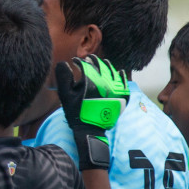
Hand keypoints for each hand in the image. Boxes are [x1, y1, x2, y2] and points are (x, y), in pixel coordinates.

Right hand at [54, 55, 126, 169]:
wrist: (90, 129)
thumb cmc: (76, 112)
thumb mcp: (65, 95)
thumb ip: (64, 78)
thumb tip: (64, 63)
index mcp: (91, 82)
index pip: (86, 65)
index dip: (79, 61)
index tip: (74, 61)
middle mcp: (105, 83)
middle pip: (101, 66)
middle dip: (93, 60)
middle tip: (88, 58)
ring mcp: (116, 90)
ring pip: (113, 72)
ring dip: (107, 65)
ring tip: (102, 62)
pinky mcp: (122, 97)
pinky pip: (124, 83)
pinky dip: (122, 76)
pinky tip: (119, 72)